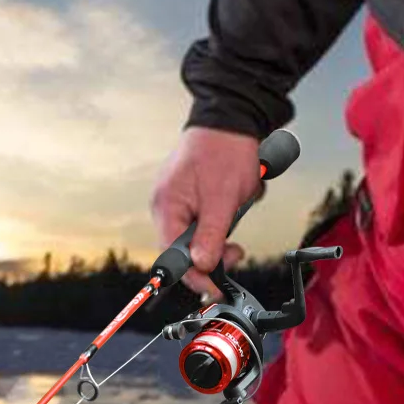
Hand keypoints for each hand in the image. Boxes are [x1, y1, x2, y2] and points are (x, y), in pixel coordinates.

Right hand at [150, 127, 262, 297]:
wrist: (234, 115)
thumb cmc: (225, 148)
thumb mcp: (223, 198)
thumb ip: (211, 236)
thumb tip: (202, 266)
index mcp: (167, 206)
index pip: (172, 258)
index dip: (194, 276)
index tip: (215, 287)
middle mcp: (167, 207)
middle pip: (185, 251)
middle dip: (213, 254)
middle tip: (236, 251)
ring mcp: (179, 202)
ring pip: (198, 238)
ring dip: (221, 234)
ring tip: (236, 213)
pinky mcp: (192, 197)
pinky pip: (206, 222)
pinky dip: (222, 220)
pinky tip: (234, 204)